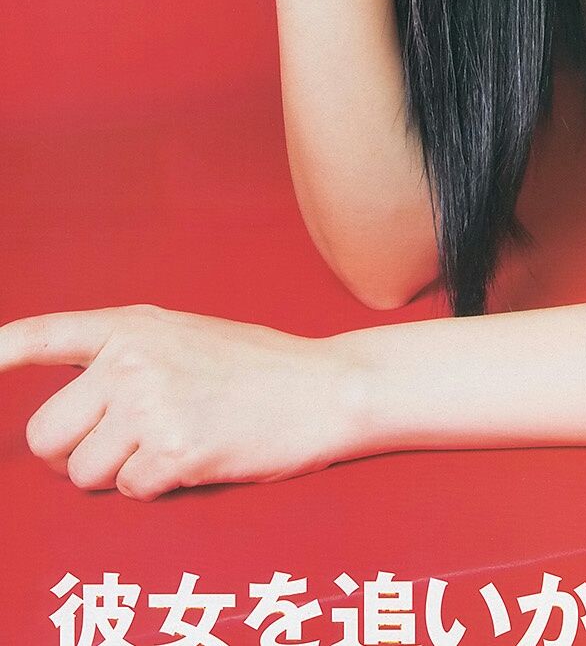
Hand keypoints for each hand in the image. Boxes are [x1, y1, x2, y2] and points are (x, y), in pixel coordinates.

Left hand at [0, 304, 366, 499]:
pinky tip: (193, 459)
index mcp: (133, 325)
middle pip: (47, 434)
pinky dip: (155, 488)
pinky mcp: (175, 452)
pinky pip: (129, 492)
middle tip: (118, 444)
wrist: (323, 388)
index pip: (47, 335)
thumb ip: (124, 354)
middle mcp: (133, 361)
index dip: (1, 351)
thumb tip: (72, 402)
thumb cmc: (255, 366)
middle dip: (73, 452)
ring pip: (82, 472)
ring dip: (117, 473)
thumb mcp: (183, 335)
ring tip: (167, 446)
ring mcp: (153, 405)